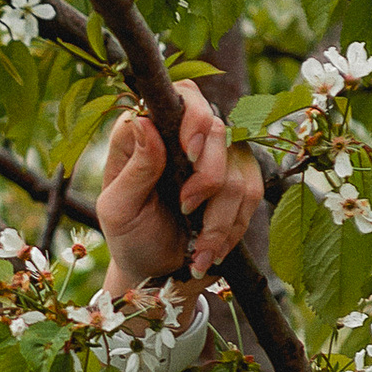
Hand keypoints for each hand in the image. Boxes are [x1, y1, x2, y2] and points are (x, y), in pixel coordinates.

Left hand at [94, 81, 262, 296]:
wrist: (156, 275)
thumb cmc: (129, 237)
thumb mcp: (119, 209)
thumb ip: (135, 168)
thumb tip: (143, 121)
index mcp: (148, 133)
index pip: (183, 96)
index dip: (193, 117)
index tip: (188, 151)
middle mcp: (185, 138)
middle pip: (218, 131)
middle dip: (207, 178)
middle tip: (184, 207)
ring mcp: (216, 158)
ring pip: (238, 170)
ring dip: (218, 217)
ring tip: (198, 249)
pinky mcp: (239, 182)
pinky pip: (252, 193)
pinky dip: (231, 227)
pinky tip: (211, 250)